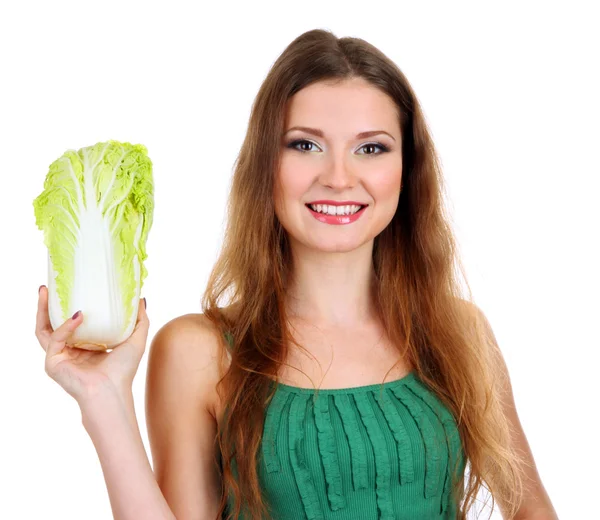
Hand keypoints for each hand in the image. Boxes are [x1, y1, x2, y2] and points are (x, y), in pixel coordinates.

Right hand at [35, 285, 149, 404]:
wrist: (112, 391)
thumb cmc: (124, 370)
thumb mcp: (136, 339)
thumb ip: (140, 320)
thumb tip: (141, 298)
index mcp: (85, 345)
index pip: (72, 321)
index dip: (69, 305)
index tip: (71, 287)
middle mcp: (70, 350)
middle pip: (52, 323)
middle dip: (47, 304)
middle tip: (48, 286)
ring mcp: (60, 356)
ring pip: (43, 329)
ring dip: (42, 310)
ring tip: (44, 292)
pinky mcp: (53, 363)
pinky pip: (55, 339)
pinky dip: (65, 326)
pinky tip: (77, 317)